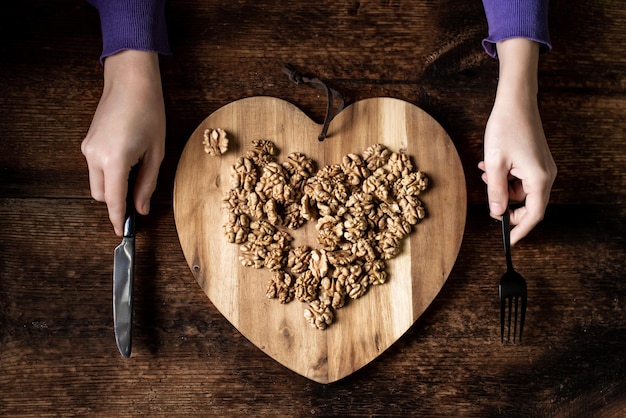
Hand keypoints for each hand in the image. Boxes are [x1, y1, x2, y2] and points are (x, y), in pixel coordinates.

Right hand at [81, 50, 165, 235]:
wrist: (130, 81)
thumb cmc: (148, 112)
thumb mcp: (156, 152)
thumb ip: (147, 183)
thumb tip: (142, 208)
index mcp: (114, 161)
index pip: (114, 200)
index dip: (118, 218)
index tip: (121, 232)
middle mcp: (95, 156)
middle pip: (101, 195)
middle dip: (117, 202)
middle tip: (138, 198)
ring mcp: (88, 149)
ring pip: (96, 183)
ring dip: (112, 187)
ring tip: (136, 172)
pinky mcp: (87, 143)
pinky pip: (95, 168)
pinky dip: (108, 173)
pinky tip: (127, 160)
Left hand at [478, 39, 556, 244]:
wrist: (516, 102)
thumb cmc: (506, 129)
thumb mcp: (495, 164)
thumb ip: (495, 191)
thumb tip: (497, 213)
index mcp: (539, 179)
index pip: (534, 215)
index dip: (520, 230)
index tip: (508, 242)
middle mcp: (546, 175)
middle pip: (528, 204)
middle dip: (506, 205)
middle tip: (489, 203)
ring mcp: (543, 167)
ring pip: (521, 191)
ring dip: (501, 188)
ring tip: (486, 173)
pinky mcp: (536, 161)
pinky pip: (521, 178)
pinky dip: (505, 177)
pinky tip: (491, 166)